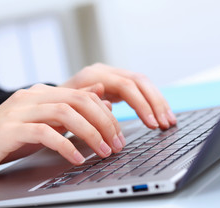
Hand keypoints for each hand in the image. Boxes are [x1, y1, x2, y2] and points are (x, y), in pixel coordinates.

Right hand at [0, 83, 125, 178]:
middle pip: (78, 101)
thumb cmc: (5, 139)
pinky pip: (44, 132)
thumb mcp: (41, 123)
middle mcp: (31, 96)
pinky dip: (65, 145)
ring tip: (102, 151)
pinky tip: (76, 158)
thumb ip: (67, 110)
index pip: (83, 96)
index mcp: (41, 93)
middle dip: (104, 123)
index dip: (105, 115)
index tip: (117, 135)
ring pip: (64, 113)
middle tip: (116, 144)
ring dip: (90, 133)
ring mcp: (19, 111)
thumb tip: (100, 100)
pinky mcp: (8, 129)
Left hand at [61, 63, 176, 129]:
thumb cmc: (56, 106)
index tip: (151, 123)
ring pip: (142, 84)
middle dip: (155, 104)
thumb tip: (108, 106)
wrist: (51, 99)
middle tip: (165, 124)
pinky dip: (150, 103)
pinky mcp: (116, 84)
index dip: (141, 105)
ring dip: (158, 103)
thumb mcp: (66, 107)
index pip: (125, 86)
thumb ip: (87, 103)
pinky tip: (158, 115)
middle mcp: (104, 71)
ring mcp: (111, 76)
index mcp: (93, 75)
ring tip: (168, 122)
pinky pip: (139, 90)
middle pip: (139, 81)